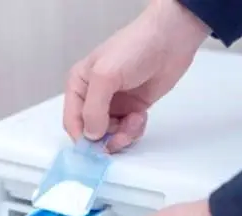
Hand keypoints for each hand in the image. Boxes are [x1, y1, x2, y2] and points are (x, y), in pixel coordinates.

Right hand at [64, 0, 208, 152]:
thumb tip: (91, 136)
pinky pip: (128, 131)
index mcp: (80, 85)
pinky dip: (135, 130)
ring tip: (136, 119)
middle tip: (122, 136)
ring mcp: (115, 104)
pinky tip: (142, 115)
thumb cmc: (134, 49)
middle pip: (92, 132)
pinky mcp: (133, 109)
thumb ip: (93, 109)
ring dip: (124, 134)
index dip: (82, 138)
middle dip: (107, 138)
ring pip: (112, 135)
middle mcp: (94, 96)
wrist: (170, 41)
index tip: (96, 149)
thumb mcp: (105, 76)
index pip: (72, 121)